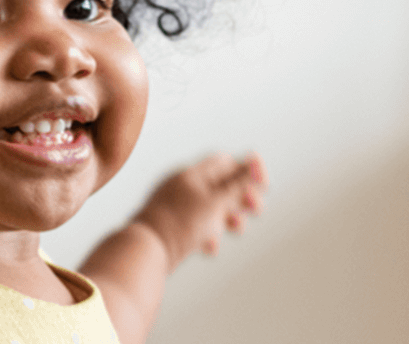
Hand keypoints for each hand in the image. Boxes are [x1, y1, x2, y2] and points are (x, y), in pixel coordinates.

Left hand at [131, 153, 268, 265]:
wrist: (144, 251)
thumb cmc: (179, 224)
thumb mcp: (216, 202)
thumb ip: (237, 182)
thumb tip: (254, 158)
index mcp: (190, 174)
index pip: (225, 161)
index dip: (248, 171)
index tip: (264, 187)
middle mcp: (181, 186)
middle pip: (220, 184)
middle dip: (241, 197)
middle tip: (256, 211)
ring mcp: (175, 206)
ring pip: (210, 207)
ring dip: (228, 217)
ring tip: (237, 230)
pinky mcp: (171, 226)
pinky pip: (197, 225)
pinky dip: (209, 234)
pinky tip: (209, 248)